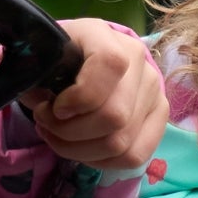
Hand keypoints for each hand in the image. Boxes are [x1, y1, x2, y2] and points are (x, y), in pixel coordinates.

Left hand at [27, 20, 168, 172]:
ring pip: (121, 142)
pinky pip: (135, 155)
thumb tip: (43, 107)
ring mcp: (154, 90)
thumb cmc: (60, 58)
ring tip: (59, 138)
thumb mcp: (43, 57)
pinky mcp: (159, 116)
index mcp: (106, 36)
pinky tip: (83, 149)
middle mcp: (139, 61)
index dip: (80, 96)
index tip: (55, 106)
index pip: (109, 65)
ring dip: (80, 150)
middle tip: (46, 124)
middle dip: (70, 132)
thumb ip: (37, 77)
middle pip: (114, 116)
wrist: (85, 58)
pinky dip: (101, 160)